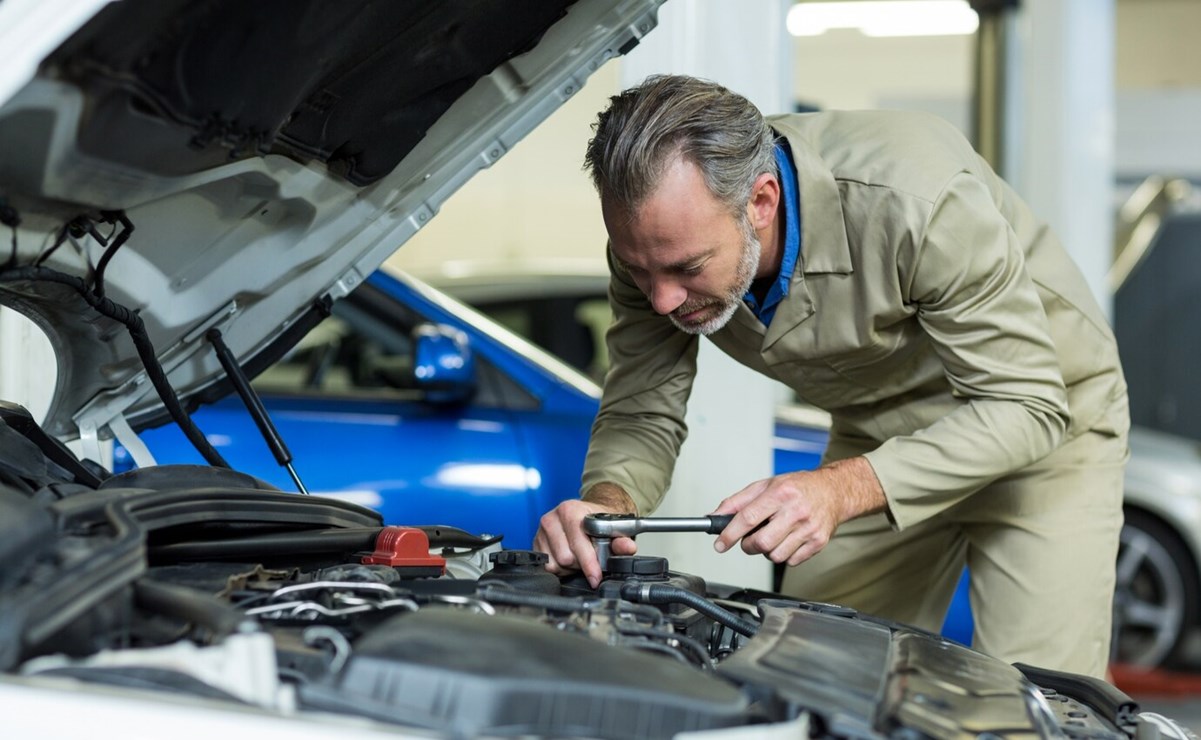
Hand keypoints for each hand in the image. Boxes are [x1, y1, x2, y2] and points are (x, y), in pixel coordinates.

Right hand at [534, 483, 638, 587]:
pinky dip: (559, 568)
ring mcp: (541, 532)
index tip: (596, 576)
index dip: (589, 562)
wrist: (587, 516)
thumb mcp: (613, 528)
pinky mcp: (535, 544)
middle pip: (565, 557)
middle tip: (590, 560)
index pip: (577, 543)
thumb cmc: (597, 522)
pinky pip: (546, 567)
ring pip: (555, 564)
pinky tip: (568, 559)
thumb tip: (628, 548)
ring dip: (569, 567)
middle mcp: (552, 519)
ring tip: (578, 557)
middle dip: (580, 564)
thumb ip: (621, 540)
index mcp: (569, 510)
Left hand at [711, 457, 884, 566]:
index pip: (748, 518)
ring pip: (775, 555)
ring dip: (767, 551)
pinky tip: (788, 540)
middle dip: (748, 545)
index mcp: (780, 493)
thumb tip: (716, 517)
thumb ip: (738, 501)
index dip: (730, 534)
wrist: (833, 491)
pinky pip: (790, 561)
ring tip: (773, 535)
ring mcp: (809, 529)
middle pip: (761, 543)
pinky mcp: (818, 543)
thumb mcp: (765, 485)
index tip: (720, 544)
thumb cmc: (797, 487)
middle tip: (749, 539)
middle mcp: (796, 511)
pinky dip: (783, 555)